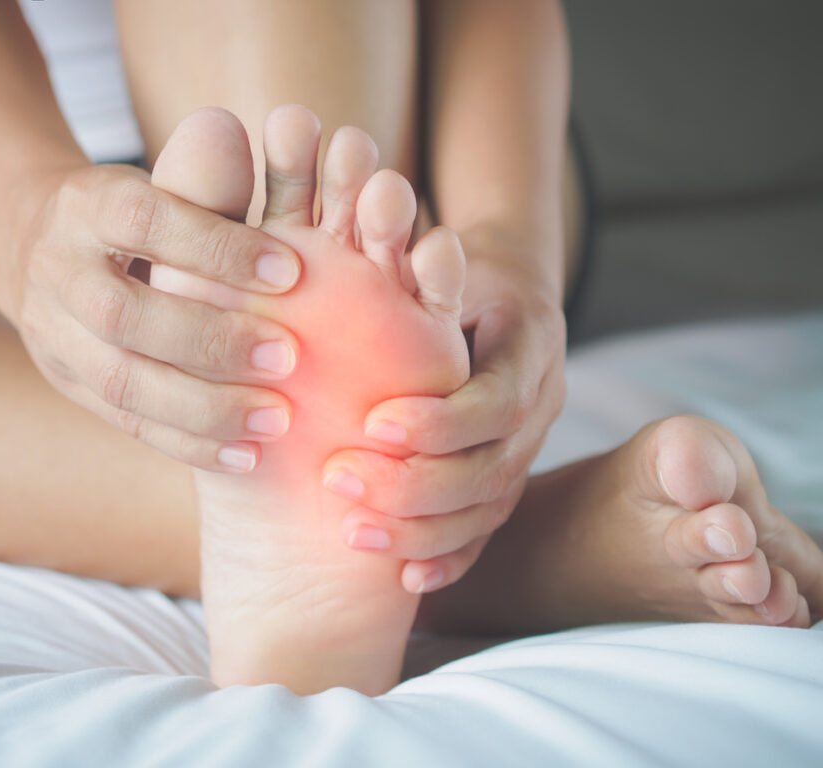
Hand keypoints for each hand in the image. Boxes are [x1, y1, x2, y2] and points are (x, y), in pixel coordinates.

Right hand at [0, 163, 304, 471]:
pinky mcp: (68, 384)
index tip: (291, 271)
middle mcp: (59, 271)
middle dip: (212, 341)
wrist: (35, 247)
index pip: (146, 221)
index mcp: (87, 206)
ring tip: (277, 420)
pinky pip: (127, 423)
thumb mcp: (158, 183)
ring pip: (122, 382)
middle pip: (124, 316)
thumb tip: (255, 131)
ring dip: (205, 407)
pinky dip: (188, 442)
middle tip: (290, 357)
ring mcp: (54, 336)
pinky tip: (244, 454)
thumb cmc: (131, 215)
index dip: (217, 247)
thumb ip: (206, 179)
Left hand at [323, 234, 565, 592]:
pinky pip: (490, 529)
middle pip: (491, 467)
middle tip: (339, 485)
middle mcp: (540, 404)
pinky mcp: (510, 475)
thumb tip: (375, 200)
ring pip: (489, 507)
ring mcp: (530, 446)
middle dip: (416, 485)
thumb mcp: (445, 254)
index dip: (436, 422)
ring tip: (355, 539)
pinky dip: (451, 557)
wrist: (506, 297)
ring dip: (424, 531)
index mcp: (528, 346)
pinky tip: (407, 580)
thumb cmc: (458, 268)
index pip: (491, 401)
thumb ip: (417, 258)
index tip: (370, 427)